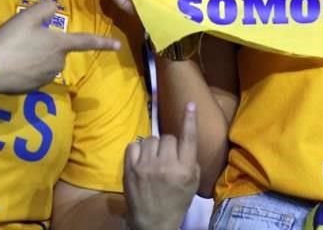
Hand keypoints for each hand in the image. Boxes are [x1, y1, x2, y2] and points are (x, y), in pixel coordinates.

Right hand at [0, 0, 119, 92]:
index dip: (103, 42)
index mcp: (60, 45)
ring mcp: (46, 78)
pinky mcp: (33, 88)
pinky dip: (27, 70)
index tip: (118, 46)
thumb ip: (45, 8)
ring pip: (46, 63)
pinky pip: (34, 75)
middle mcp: (58, 63)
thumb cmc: (11, 40)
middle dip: (46, 45)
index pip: (86, 41)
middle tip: (23, 39)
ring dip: (36, 58)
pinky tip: (12, 65)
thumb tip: (54, 7)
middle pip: (58, 51)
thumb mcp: (28, 17)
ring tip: (15, 52)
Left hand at [124, 102, 199, 229]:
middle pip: (168, 137)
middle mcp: (166, 165)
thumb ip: (190, 160)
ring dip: (153, 147)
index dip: (189, 120)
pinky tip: (142, 160)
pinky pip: (135, 144)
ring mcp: (146, 166)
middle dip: (169, 145)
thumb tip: (183, 139)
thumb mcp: (192, 184)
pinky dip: (138, 150)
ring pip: (151, 139)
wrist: (152, 222)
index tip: (189, 104)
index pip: (188, 139)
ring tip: (153, 160)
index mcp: (184, 169)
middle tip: (167, 158)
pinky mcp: (130, 168)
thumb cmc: (176, 202)